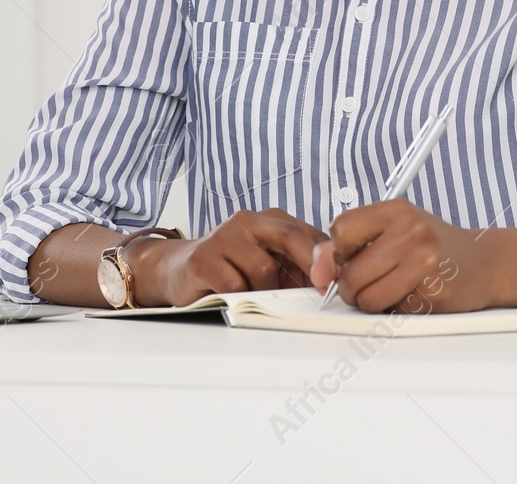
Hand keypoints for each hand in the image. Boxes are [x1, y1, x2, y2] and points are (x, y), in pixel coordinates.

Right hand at [131, 208, 329, 306]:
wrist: (179, 271)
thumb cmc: (233, 269)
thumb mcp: (271, 264)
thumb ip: (300, 266)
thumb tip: (335, 279)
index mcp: (270, 220)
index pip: (307, 233)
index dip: (326, 258)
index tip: (336, 283)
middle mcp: (248, 221)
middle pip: (289, 236)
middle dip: (309, 264)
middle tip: (321, 290)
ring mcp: (223, 236)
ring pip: (263, 268)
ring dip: (264, 289)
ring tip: (251, 292)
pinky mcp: (203, 258)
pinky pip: (234, 284)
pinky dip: (239, 296)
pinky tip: (231, 294)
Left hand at [309, 199, 493, 313]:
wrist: (485, 263)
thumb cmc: (433, 246)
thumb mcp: (395, 229)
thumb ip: (353, 243)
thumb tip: (319, 269)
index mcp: (396, 210)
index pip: (341, 230)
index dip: (341, 251)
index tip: (355, 255)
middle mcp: (411, 231)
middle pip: (351, 273)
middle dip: (352, 287)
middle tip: (371, 282)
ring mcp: (424, 262)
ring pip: (368, 299)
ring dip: (372, 303)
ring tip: (391, 290)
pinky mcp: (433, 292)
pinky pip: (393, 311)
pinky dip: (397, 310)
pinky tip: (414, 295)